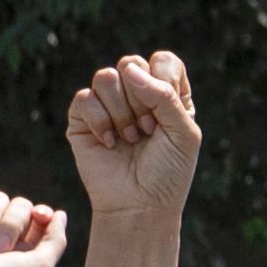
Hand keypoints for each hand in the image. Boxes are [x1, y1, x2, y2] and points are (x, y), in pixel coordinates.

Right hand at [63, 50, 202, 226]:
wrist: (140, 205)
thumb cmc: (168, 173)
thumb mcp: (183, 133)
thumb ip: (165, 95)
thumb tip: (129, 70)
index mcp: (166, 94)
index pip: (162, 60)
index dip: (164, 80)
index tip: (167, 114)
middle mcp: (136, 94)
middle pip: (131, 64)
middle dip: (142, 101)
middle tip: (149, 131)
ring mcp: (107, 104)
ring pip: (105, 76)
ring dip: (121, 112)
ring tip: (130, 139)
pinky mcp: (82, 118)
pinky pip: (85, 98)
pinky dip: (100, 122)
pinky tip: (110, 144)